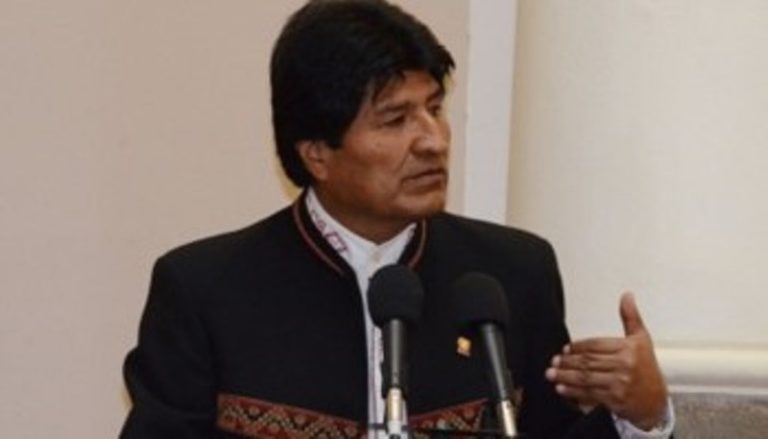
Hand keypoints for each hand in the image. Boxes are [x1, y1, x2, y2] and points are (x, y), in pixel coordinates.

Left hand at [545, 292, 667, 429]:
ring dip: (566, 376)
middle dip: (567, 361)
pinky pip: (590, 394)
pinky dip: (573, 392)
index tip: (566, 349)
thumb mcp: (642, 339)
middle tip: (554, 361)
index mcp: (629, 349)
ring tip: (552, 374)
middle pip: (589, 361)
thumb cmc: (647, 368)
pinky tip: (561, 389)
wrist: (656, 401)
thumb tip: (627, 296)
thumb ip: (631, 317)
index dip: (578, 346)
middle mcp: (624, 366)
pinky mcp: (615, 400)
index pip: (596, 345)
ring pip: (586, 377)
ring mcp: (619, 384)